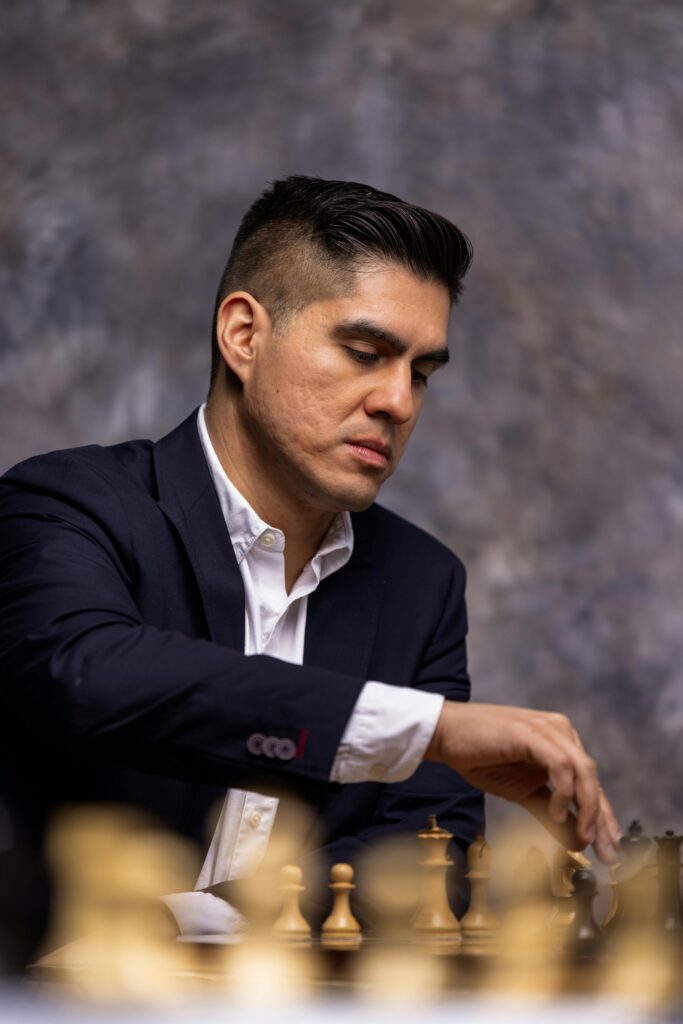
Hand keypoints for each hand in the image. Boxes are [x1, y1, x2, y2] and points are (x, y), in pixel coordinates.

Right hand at [424, 701, 620, 862]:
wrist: (446, 735)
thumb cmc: (481, 758)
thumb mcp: (522, 791)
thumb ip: (549, 812)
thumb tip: (575, 841)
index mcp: (560, 743)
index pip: (589, 783)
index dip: (603, 817)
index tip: (609, 849)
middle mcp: (560, 731)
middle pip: (592, 778)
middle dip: (603, 818)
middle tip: (606, 853)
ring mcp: (547, 729)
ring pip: (583, 770)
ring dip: (587, 808)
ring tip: (584, 838)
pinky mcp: (531, 732)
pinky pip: (560, 765)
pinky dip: (564, 791)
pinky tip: (558, 813)